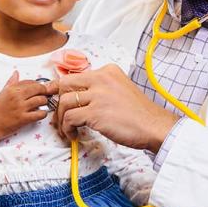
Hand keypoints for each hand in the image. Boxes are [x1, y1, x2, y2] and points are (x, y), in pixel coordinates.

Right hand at [0, 71, 52, 141]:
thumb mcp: (2, 93)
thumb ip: (10, 83)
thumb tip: (16, 73)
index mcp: (11, 89)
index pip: (30, 82)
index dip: (37, 84)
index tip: (39, 88)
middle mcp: (16, 97)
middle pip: (38, 89)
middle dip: (44, 91)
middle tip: (45, 94)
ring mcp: (20, 108)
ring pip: (41, 100)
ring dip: (44, 102)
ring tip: (42, 104)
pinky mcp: (23, 119)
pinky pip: (40, 114)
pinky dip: (43, 113)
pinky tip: (41, 113)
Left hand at [54, 64, 178, 151]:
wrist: (154, 126)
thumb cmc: (139, 114)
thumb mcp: (119, 90)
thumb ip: (100, 89)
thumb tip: (78, 97)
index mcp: (107, 71)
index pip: (75, 76)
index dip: (61, 88)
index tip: (53, 96)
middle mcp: (101, 78)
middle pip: (64, 84)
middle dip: (57, 101)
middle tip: (60, 116)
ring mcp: (98, 95)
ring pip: (64, 102)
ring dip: (61, 119)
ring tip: (68, 129)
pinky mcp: (95, 112)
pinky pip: (69, 118)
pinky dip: (68, 128)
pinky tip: (74, 135)